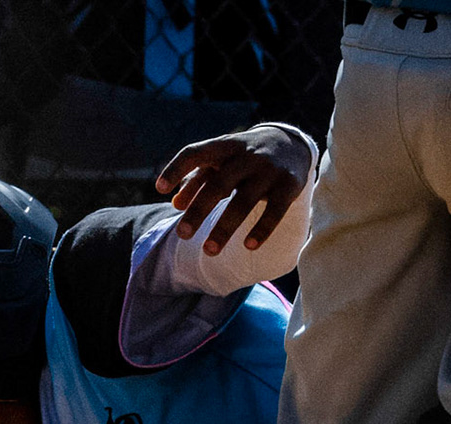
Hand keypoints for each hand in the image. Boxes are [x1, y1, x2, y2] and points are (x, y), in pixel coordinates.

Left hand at [155, 124, 311, 255]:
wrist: (292, 144)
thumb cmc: (244, 157)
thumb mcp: (221, 161)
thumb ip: (197, 179)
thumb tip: (176, 205)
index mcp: (224, 146)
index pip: (195, 153)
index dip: (176, 168)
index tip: (159, 188)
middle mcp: (246, 156)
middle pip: (218, 184)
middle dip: (199, 210)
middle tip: (182, 236)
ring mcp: (268, 170)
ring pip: (244, 201)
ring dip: (225, 227)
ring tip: (209, 251)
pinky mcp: (289, 185)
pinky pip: (275, 210)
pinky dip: (262, 229)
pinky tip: (248, 247)